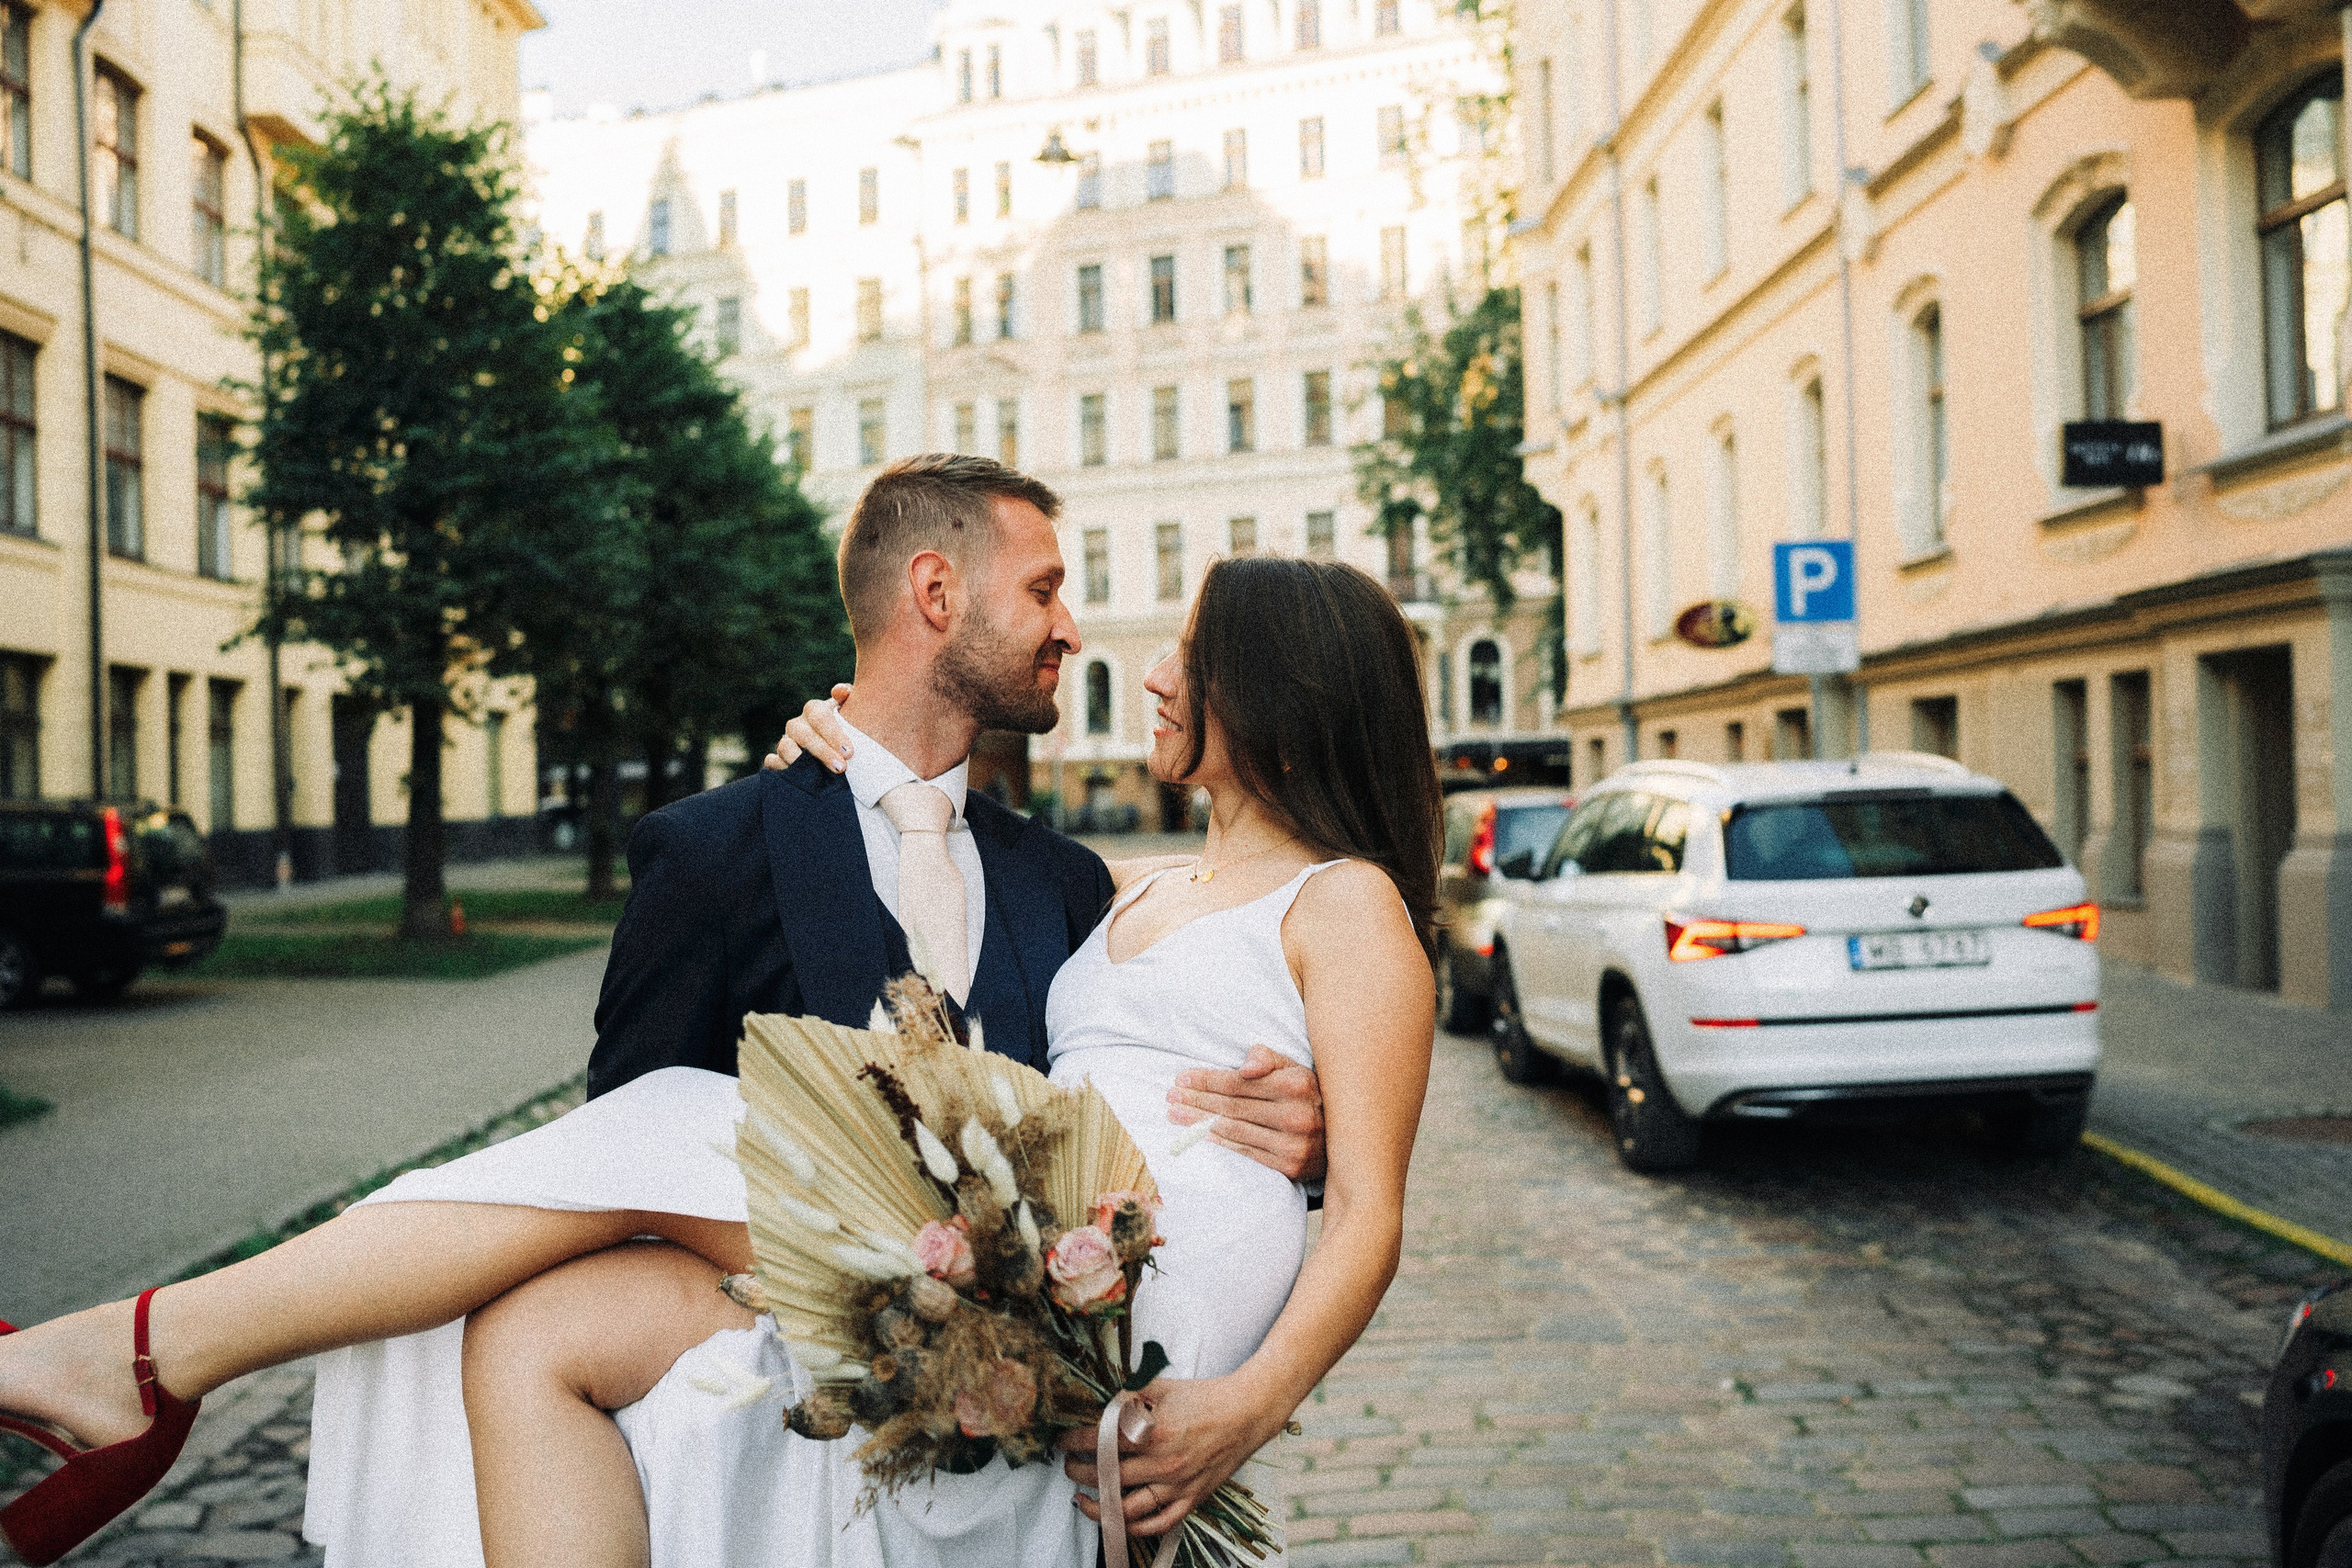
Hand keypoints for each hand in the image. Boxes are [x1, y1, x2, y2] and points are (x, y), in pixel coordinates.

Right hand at [761, 684, 854, 771]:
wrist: (839, 750)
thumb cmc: (849, 730)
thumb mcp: (853, 712)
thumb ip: (850, 697)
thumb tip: (840, 691)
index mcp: (815, 710)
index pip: (820, 717)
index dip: (833, 734)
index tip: (849, 752)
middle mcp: (798, 724)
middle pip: (803, 734)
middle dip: (822, 752)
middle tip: (841, 769)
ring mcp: (786, 741)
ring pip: (785, 747)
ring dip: (800, 762)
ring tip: (818, 776)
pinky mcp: (777, 758)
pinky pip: (772, 762)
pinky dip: (781, 770)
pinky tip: (798, 780)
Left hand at [1059, 1376, 1285, 1536]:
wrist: (1246, 1413)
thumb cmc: (1203, 1397)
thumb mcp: (1160, 1386)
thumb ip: (1127, 1395)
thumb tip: (1096, 1403)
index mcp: (1151, 1430)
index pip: (1098, 1441)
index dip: (1072, 1442)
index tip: (1062, 1441)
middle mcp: (1161, 1462)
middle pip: (1105, 1476)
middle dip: (1077, 1471)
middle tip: (1068, 1466)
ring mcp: (1176, 1485)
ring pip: (1125, 1508)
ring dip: (1096, 1505)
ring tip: (1082, 1498)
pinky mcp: (1191, 1499)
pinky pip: (1157, 1524)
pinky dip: (1134, 1528)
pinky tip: (1117, 1520)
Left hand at [1167, 1044, 1326, 1181]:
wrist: (1344, 1137)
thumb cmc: (1309, 1096)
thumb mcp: (1295, 1068)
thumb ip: (1268, 1058)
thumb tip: (1243, 1066)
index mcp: (1296, 1084)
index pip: (1238, 1082)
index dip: (1206, 1080)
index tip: (1182, 1078)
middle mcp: (1295, 1115)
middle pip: (1232, 1106)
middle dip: (1196, 1100)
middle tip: (1170, 1096)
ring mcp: (1293, 1144)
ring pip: (1234, 1129)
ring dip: (1199, 1122)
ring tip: (1175, 1115)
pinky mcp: (1289, 1167)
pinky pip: (1244, 1152)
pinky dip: (1218, 1143)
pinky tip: (1199, 1135)